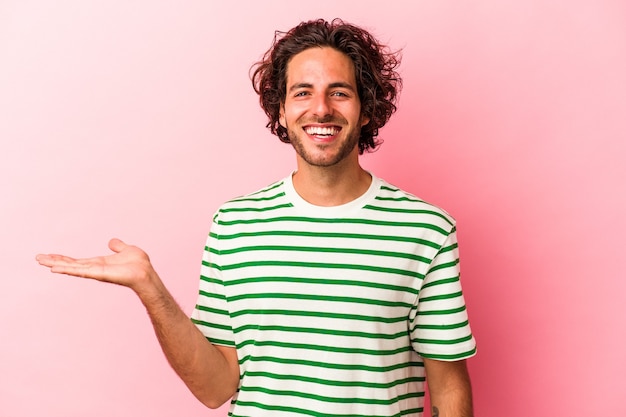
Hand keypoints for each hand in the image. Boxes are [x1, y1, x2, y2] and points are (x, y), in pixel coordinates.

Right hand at [36, 238, 154, 291]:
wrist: (146, 272)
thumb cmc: (139, 264)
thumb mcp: (126, 250)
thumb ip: (118, 246)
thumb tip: (112, 242)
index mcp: (98, 263)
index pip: (77, 261)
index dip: (63, 258)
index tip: (49, 256)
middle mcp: (94, 268)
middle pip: (70, 264)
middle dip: (54, 261)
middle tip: (38, 258)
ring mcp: (96, 272)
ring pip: (72, 267)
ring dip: (56, 264)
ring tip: (41, 261)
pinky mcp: (99, 274)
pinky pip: (81, 271)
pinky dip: (68, 269)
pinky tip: (56, 268)